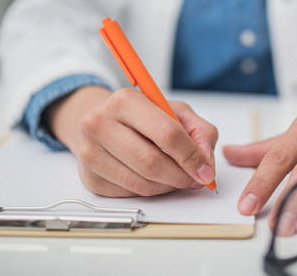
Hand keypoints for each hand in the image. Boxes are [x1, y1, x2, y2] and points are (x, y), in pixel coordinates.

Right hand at [48, 86, 217, 196]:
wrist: (101, 122)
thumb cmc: (141, 116)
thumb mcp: (174, 111)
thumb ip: (199, 131)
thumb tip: (206, 164)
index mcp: (124, 101)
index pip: (166, 133)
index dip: (191, 156)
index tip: (205, 170)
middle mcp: (100, 124)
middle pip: (151, 162)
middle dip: (180, 176)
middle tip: (194, 179)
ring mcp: (90, 153)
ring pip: (141, 183)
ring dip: (167, 186)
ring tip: (175, 177)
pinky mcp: (89, 178)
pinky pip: (129, 194)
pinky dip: (150, 191)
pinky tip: (153, 178)